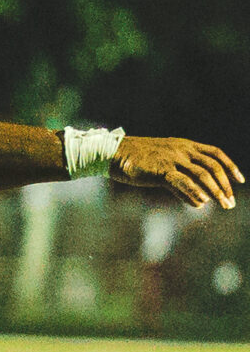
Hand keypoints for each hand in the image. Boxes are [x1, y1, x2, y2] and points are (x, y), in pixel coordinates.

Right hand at [114, 136, 241, 209]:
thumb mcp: (164, 170)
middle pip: (212, 166)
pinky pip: (182, 181)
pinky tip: (202, 202)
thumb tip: (199, 203)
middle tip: (231, 202)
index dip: (230, 167)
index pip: (216, 153)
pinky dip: (194, 191)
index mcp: (185, 145)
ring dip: (215, 191)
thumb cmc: (137, 162)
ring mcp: (172, 159)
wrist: (113, 154)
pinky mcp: (161, 170)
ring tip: (224, 205)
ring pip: (202, 174)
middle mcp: (182, 150)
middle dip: (225, 186)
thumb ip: (183, 185)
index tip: (240, 181)